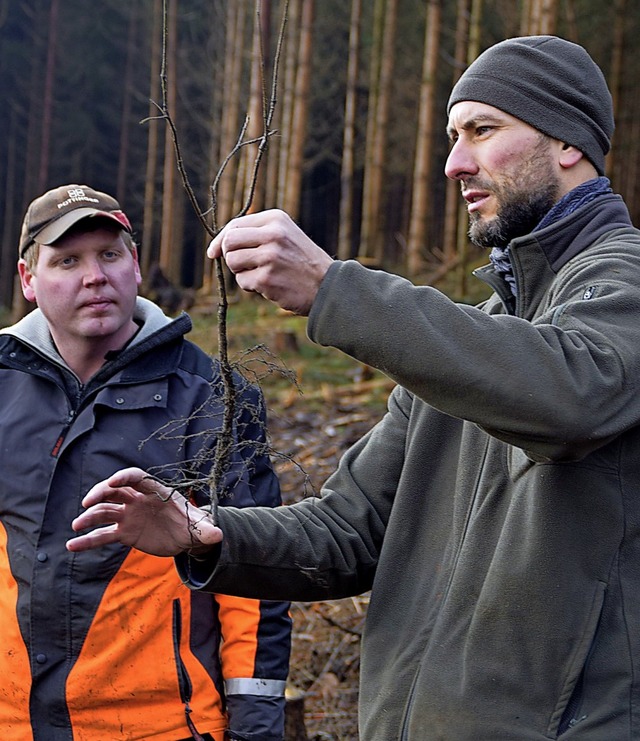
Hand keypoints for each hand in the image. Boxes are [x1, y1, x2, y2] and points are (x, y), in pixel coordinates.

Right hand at [66, 467, 222, 556]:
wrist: (187, 537)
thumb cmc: (194, 524)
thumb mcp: (202, 527)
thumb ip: (208, 529)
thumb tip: (219, 534)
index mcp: (156, 491)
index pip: (138, 478)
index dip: (125, 476)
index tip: (112, 481)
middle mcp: (139, 500)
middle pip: (115, 490)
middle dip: (100, 493)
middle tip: (87, 503)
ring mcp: (129, 516)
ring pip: (105, 512)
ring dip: (89, 517)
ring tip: (76, 527)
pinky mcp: (124, 533)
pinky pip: (103, 535)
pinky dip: (88, 540)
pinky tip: (72, 546)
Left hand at [208, 209, 333, 315]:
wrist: (327, 286)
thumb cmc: (301, 262)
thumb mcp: (284, 235)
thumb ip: (256, 234)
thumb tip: (219, 244)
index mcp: (276, 219)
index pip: (234, 225)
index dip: (220, 240)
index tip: (214, 252)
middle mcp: (273, 234)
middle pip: (229, 242)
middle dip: (230, 256)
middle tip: (245, 265)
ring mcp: (270, 256)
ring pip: (232, 262)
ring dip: (241, 272)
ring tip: (261, 274)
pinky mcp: (267, 278)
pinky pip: (242, 281)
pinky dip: (252, 286)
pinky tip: (270, 285)